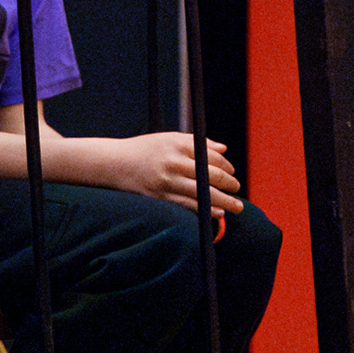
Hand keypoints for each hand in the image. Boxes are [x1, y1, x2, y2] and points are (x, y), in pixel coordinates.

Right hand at [110, 132, 243, 211]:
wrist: (115, 163)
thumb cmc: (146, 149)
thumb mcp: (170, 139)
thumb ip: (198, 143)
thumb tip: (223, 150)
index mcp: (178, 145)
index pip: (211, 156)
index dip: (226, 166)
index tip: (232, 173)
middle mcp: (174, 162)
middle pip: (210, 175)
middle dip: (229, 184)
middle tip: (237, 189)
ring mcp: (167, 181)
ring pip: (202, 193)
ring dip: (223, 201)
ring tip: (236, 207)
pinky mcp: (160, 196)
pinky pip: (188, 205)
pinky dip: (205, 209)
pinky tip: (217, 213)